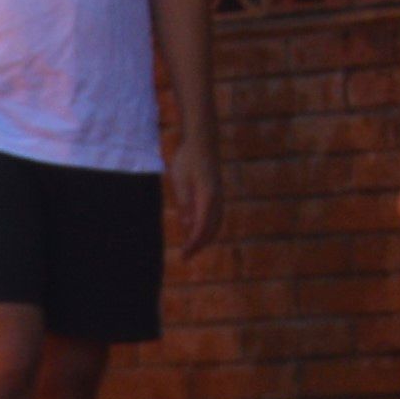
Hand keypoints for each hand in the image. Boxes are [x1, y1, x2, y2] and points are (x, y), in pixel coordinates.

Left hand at [171, 138, 220, 252]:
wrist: (202, 141)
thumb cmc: (188, 159)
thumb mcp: (180, 182)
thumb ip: (185, 203)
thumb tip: (188, 225)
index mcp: (207, 196)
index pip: (201, 227)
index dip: (193, 244)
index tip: (184, 255)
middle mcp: (217, 198)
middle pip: (211, 228)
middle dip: (199, 244)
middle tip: (185, 257)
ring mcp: (219, 194)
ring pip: (216, 222)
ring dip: (206, 237)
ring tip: (192, 249)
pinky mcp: (216, 192)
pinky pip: (216, 215)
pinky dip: (209, 227)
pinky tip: (199, 231)